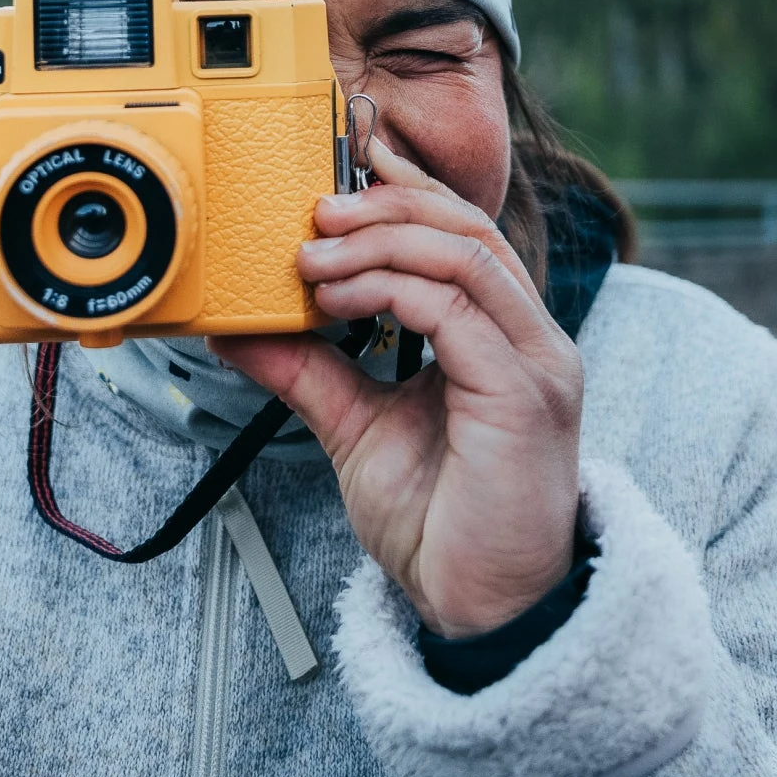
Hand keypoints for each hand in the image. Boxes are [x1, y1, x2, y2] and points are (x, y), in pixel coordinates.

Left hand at [211, 138, 582, 637]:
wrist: (478, 612)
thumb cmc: (439, 521)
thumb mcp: (356, 425)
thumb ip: (309, 369)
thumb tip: (241, 324)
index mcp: (502, 335)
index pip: (463, 231)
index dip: (408, 188)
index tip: (348, 164)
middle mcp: (529, 338)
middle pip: (465, 227)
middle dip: (385, 204)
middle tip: (315, 212)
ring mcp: (535, 363)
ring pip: (462, 255)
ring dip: (378, 242)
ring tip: (314, 257)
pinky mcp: (523, 396)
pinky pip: (455, 310)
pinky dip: (388, 289)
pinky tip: (339, 300)